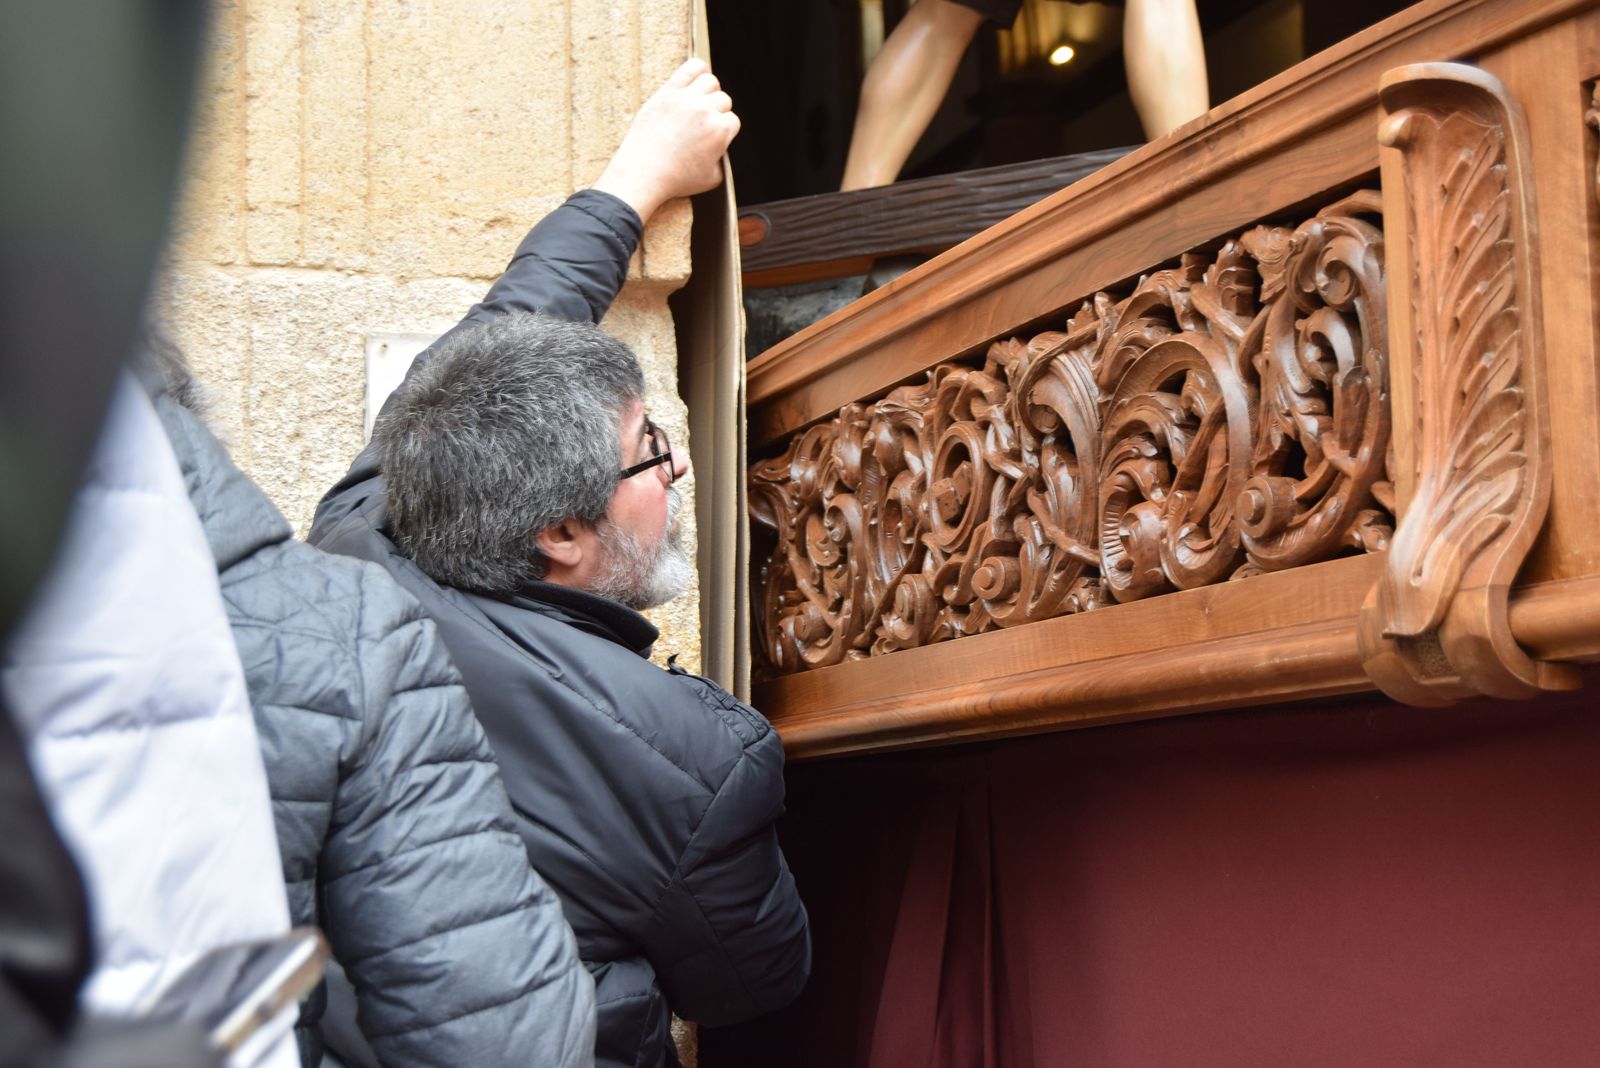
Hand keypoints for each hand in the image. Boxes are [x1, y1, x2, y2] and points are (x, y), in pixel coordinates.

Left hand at [593, 58, 739, 222]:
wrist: (643, 174)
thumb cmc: (675, 179)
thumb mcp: (712, 179)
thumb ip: (723, 160)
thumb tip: (722, 148)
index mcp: (720, 132)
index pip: (733, 120)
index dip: (724, 130)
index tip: (712, 137)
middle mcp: (705, 112)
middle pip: (723, 100)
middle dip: (717, 112)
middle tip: (703, 124)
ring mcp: (686, 99)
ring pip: (711, 81)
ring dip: (709, 91)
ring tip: (699, 102)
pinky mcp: (667, 92)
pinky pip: (690, 69)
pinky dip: (698, 68)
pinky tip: (697, 77)